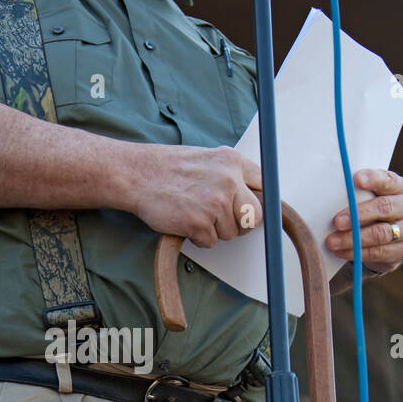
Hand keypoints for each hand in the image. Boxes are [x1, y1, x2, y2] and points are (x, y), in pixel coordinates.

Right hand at [135, 144, 263, 247]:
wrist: (137, 175)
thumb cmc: (168, 168)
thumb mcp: (207, 159)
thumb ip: (231, 174)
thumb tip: (251, 197)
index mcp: (232, 162)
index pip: (265, 186)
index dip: (260, 202)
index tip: (255, 210)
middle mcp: (228, 180)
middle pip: (254, 217)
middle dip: (240, 223)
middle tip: (220, 218)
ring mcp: (215, 203)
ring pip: (231, 233)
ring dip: (214, 230)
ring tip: (194, 213)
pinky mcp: (200, 223)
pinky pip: (210, 242)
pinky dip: (197, 238)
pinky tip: (184, 221)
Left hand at [325, 169, 402, 272]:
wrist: (389, 235)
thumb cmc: (374, 207)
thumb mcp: (371, 195)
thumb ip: (360, 192)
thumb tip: (334, 191)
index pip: (388, 181)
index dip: (373, 180)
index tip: (356, 179)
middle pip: (384, 208)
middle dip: (358, 215)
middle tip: (336, 222)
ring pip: (381, 234)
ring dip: (353, 239)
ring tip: (332, 241)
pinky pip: (379, 253)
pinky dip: (357, 253)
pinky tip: (341, 251)